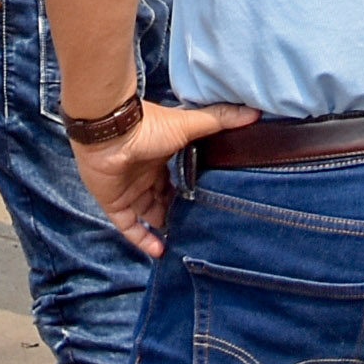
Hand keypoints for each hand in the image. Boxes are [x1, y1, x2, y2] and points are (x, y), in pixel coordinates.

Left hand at [74, 99, 260, 255]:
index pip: (177, 177)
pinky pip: (130, 228)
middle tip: (196, 226)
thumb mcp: (189, 125)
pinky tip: (159, 251)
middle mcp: (145, 174)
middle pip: (163, 198)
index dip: (189, 190)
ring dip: (163, 228)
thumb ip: (219, 120)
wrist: (110, 133)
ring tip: (182, 241)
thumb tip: (253, 112)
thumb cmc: (149, 127)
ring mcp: (128, 190)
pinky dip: (143, 240)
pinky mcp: (114, 204)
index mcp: (161, 156)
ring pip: (148, 215)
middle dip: (177, 211)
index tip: (206, 203)